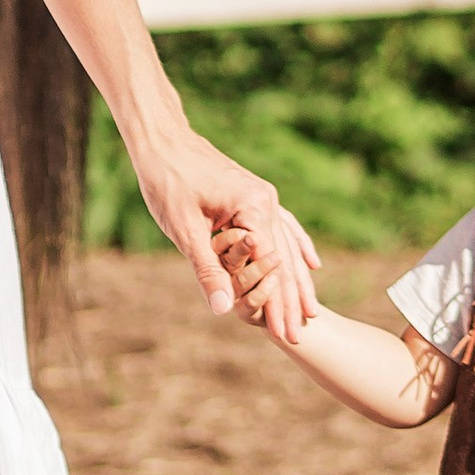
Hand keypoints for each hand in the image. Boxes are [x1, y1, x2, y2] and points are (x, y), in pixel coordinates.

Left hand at [131, 127, 316, 340]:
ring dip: (297, 280)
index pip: (271, 268)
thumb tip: (224, 309)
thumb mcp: (184, 230)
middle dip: (289, 300)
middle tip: (297, 336)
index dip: (277, 305)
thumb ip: (207, 271)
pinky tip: (311, 262)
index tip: (284, 335)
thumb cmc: (168, 180)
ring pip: (286, 245)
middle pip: (284, 260)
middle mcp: (266, 201)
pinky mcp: (254, 194)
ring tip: (311, 311)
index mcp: (253, 208)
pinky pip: (283, 226)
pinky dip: (297, 246)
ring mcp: (263, 196)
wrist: (162, 138)